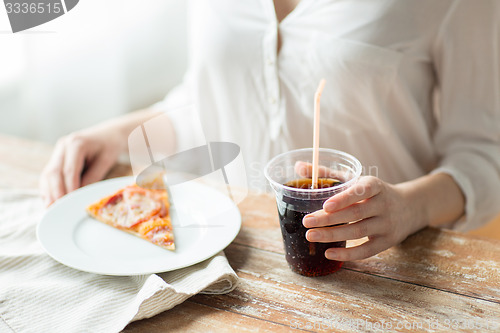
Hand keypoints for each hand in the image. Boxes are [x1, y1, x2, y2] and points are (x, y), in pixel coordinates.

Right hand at [40, 124, 125, 205]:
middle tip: (57, 209)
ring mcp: (58, 151)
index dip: (68, 189)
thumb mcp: (106, 161)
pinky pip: (49, 175)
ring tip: (50, 209)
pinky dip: (48, 188)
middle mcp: (63, 146)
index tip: (69, 204)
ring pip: (47, 174)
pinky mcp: (57, 158)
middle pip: (53, 173)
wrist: (109, 134)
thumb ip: (93, 177)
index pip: (69, 171)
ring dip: (48, 192)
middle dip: (55, 193)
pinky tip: (49, 200)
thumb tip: (80, 196)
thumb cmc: (110, 146)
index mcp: (76, 144)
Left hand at [296, 162, 427, 260]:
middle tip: (306, 222)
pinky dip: (348, 254)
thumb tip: (298, 166)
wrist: (409, 207)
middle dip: (329, 219)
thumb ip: (328, 174)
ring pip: (358, 232)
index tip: (325, 205)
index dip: (344, 198)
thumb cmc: (373, 192)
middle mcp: (383, 204)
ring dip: (333, 235)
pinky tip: (329, 253)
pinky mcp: (387, 241)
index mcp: (375, 186)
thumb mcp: (356, 179)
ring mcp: (386, 224)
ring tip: (311, 235)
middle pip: (355, 213)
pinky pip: (366, 250)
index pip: (361, 191)